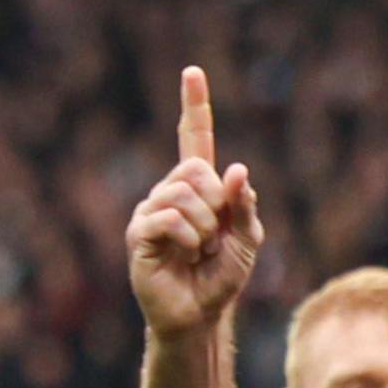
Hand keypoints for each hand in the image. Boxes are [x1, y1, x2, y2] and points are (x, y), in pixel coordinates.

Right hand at [128, 68, 263, 337]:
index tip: (193, 72)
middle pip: (196, 170)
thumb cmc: (221, 278)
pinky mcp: (139, 233)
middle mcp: (169, 191)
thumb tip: (236, 169)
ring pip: (184, 194)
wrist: (199, 315)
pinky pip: (169, 218)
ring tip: (199, 250)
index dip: (195, 106)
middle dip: (216, 205)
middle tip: (212, 238)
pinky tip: (186, 255)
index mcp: (197, 187)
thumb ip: (244, 205)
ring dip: (204, 227)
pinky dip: (188, 239)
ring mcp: (151, 209)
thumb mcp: (247, 240)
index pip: (194, 138)